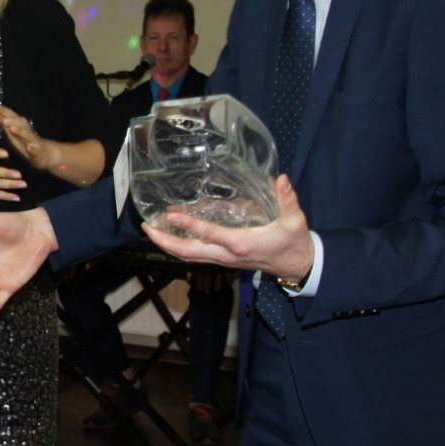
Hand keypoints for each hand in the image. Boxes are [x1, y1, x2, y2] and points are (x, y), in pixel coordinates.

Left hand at [0, 102, 58, 172]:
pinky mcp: (38, 153)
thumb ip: (1, 118)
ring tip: (12, 129)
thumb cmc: (26, 141)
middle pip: (21, 124)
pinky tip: (29, 148)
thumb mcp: (12, 130)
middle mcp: (27, 132)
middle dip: (12, 120)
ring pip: (28, 135)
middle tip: (3, 119)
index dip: (4, 111)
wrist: (47, 154)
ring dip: (21, 132)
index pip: (12, 116)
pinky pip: (36, 151)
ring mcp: (34, 142)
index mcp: (19, 127)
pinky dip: (32, 149)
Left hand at [142, 174, 314, 280]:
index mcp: (241, 243)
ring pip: (189, 257)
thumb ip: (287, 199)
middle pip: (188, 252)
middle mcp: (227, 255)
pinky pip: (196, 257)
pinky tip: (170, 237)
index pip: (209, 235)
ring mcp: (224, 260)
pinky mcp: (223, 261)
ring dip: (168, 245)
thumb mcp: (293, 220)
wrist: (297, 266)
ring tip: (151, 231)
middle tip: (147, 227)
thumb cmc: (294, 242)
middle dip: (165, 241)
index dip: (188, 224)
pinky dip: (179, 248)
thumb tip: (280, 179)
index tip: (170, 215)